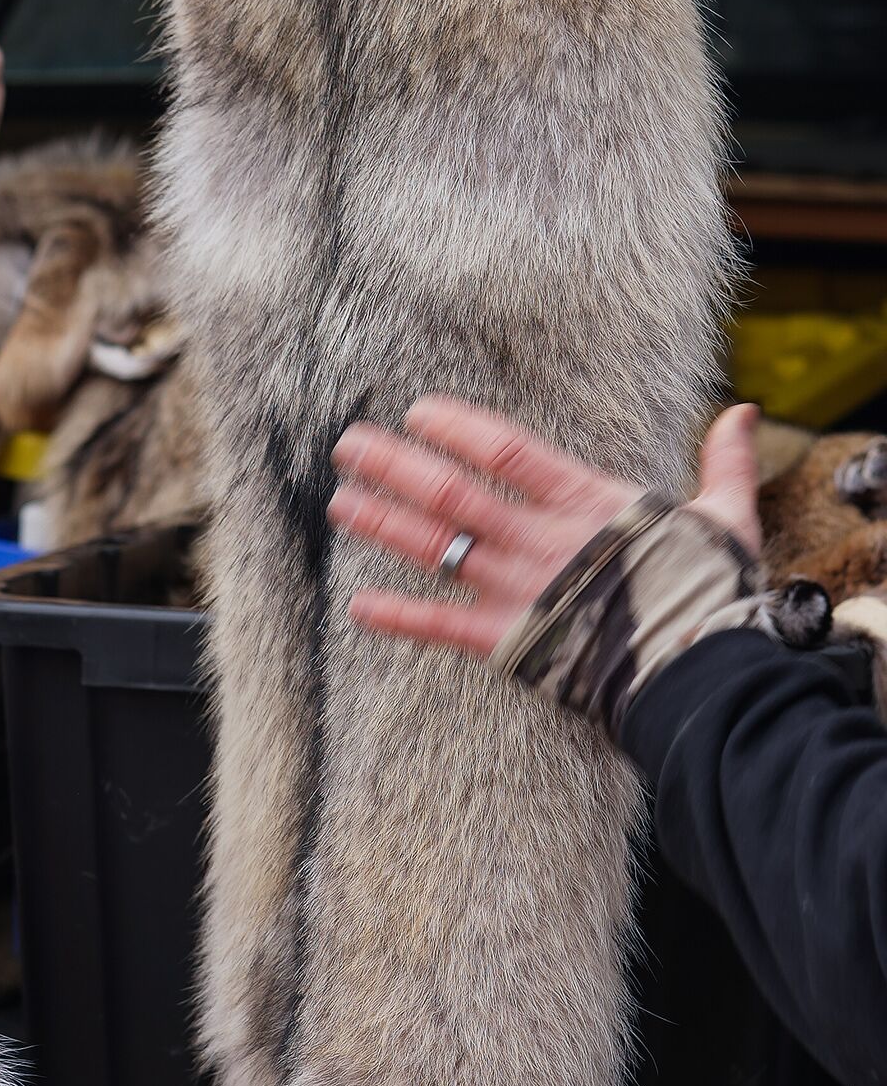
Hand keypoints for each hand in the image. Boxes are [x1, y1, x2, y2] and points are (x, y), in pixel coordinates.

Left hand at [327, 395, 761, 658]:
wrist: (706, 674)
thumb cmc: (715, 594)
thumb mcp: (724, 518)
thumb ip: (724, 463)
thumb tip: (745, 411)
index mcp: (587, 502)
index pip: (507, 450)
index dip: (457, 427)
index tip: (416, 411)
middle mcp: (541, 540)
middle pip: (452, 492)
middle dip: (395, 465)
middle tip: (348, 443)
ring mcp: (521, 590)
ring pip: (436, 547)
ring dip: (383, 522)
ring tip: (340, 500)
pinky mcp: (511, 643)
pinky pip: (442, 627)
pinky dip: (398, 617)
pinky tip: (356, 605)